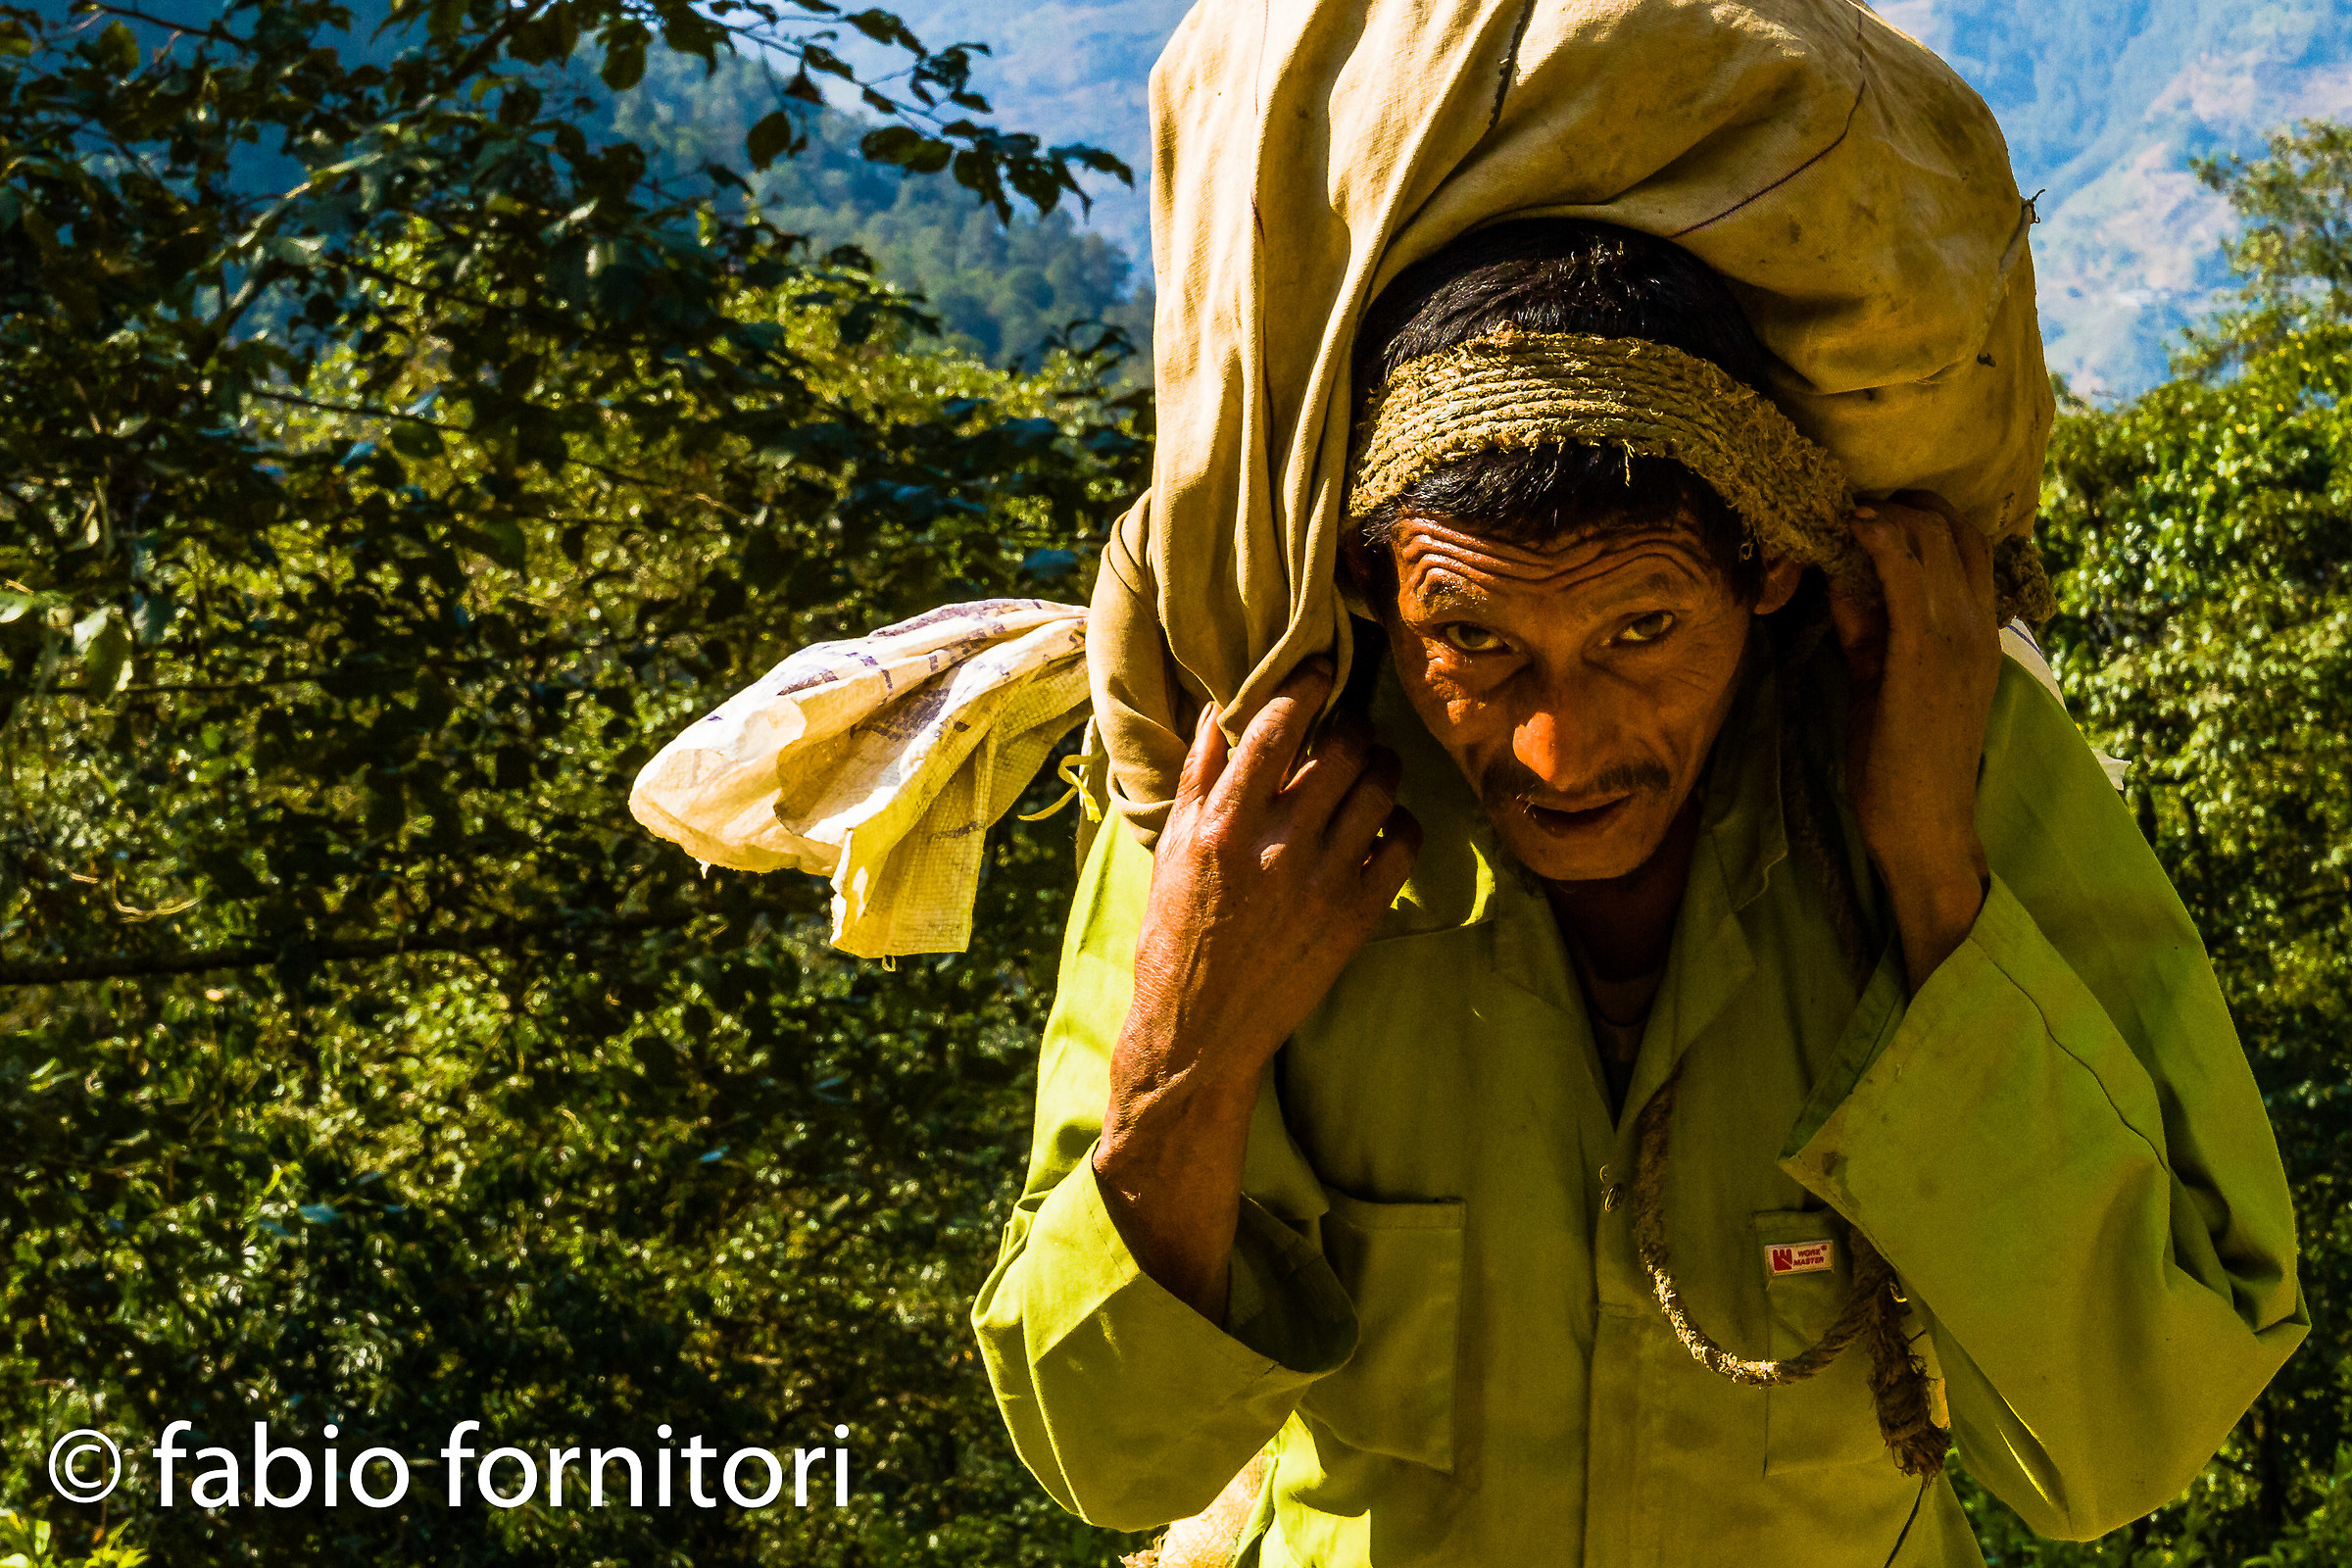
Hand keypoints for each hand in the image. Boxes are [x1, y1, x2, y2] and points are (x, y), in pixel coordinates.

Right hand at [1093, 658, 1420, 1319]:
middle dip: (1352, 724)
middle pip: (1344, 750)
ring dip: (1382, 766)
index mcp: (1223, 825)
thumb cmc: (1176, 932)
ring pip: (1381, 789)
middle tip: (1348, 725)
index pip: (1277, 729)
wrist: (1201, 1030)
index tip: (1320, 667)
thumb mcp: (1170, 849)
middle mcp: (1277, 847)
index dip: (1306, 685)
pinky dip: (1403, 823)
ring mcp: (1323, 882)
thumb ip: (1197, 777)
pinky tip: (1384, 824)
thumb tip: (1218, 709)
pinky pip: (1406, 845)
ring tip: (1371, 768)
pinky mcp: (1357, 917)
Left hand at [1829, 495, 2000, 991]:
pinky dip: (1883, 542)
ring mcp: (1958, 635)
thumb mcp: (1886, 675)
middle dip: (1902, 503)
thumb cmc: (1900, 758)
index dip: (1924, 513)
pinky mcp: (1925, 653)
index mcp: (1979, 629)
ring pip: (1934, 539)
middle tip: (1852, 505)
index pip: (1970, 542)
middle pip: (1954, 527)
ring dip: (1888, 515)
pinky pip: (1909, 576)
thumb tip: (1840, 580)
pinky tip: (1854, 527)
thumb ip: (1871, 627)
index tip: (1873, 512)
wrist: (1925, 825)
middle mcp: (1977, 623)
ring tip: (1844, 512)